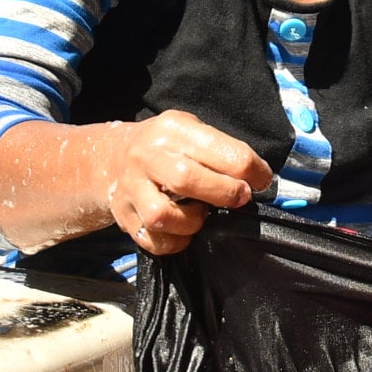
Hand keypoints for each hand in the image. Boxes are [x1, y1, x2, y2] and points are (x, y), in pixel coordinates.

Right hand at [105, 112, 273, 254]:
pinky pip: (153, 240)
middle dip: (224, 194)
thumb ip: (221, 150)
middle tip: (238, 199)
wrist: (110, 156)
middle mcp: (147, 156)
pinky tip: (183, 230)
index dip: (252, 171)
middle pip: (187, 179)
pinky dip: (175, 242)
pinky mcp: (123, 215)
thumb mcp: (191, 130)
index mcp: (173, 129)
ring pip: (161, 215)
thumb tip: (257, 178)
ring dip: (192, 222)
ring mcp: (131, 187)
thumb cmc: (164, 146)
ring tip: (201, 214)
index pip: (222, 151)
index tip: (261, 180)